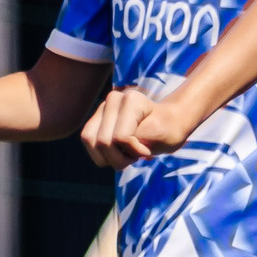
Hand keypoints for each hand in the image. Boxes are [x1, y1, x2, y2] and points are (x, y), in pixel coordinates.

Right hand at [80, 86, 194, 169]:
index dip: (134, 151)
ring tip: (127, 153)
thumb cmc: (166, 130)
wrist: (167, 124)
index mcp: (131, 100)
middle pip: (103, 142)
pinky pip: (89, 144)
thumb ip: (131, 140)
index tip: (148, 149)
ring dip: (110, 158)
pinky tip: (120, 152)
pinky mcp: (95, 119)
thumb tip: (102, 143)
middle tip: (138, 153)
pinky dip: (104, 156)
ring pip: (91, 143)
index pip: (120, 138)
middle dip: (121, 158)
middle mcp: (113, 99)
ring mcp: (102, 108)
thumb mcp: (158, 137)